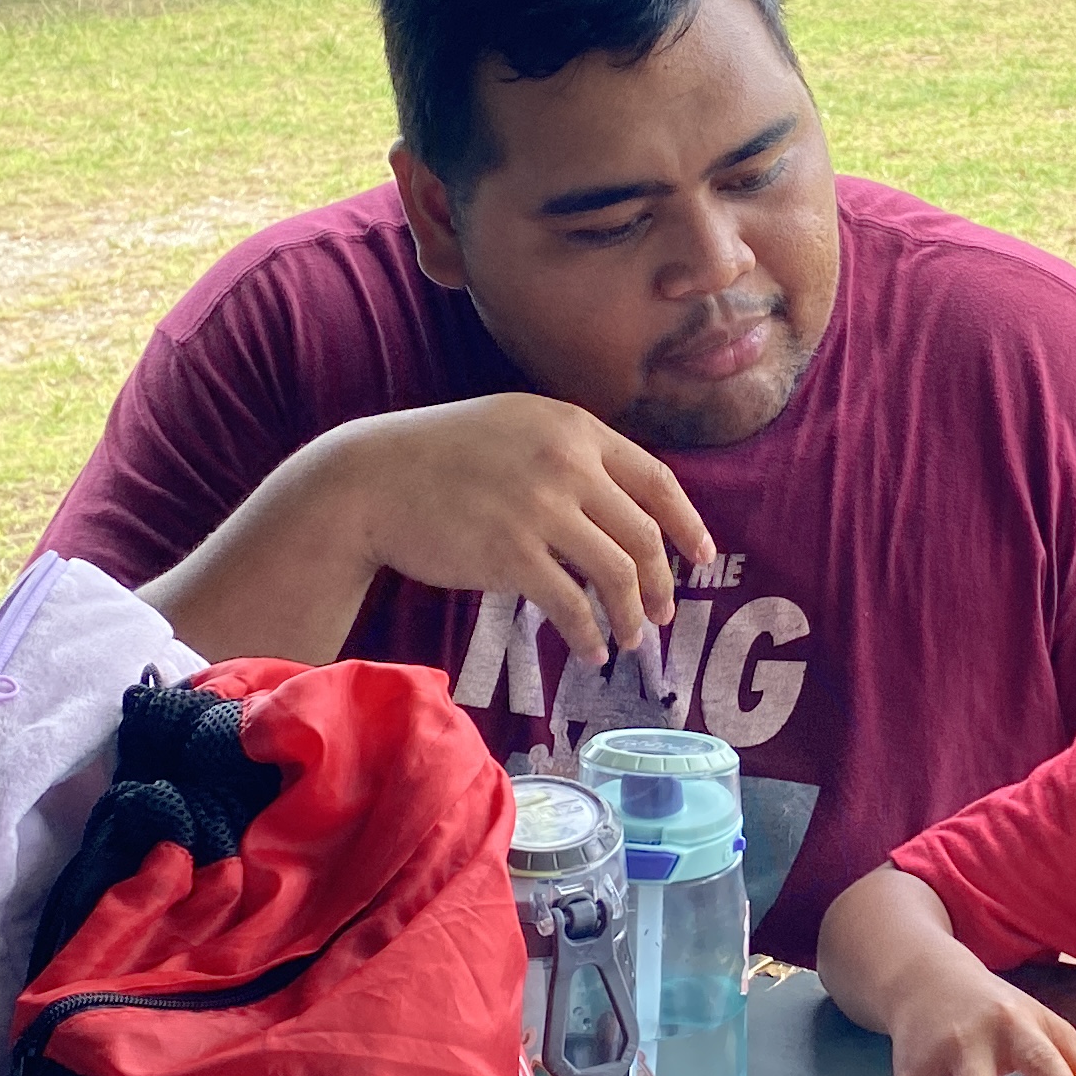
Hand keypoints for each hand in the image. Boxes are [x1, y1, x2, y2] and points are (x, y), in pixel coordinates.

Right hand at [309, 394, 713, 669]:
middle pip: (643, 533)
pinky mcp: (510, 554)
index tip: (702, 555)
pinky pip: (571, 604)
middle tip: (665, 612)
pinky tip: (590, 649)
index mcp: (575, 428)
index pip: (657, 479)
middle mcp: (566, 463)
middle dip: (662, 582)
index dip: (687, 523)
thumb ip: (571, 454)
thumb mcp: (519, 426)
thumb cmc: (444, 456)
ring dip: (633, 614)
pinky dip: (589, 633)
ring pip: (617, 573)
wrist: (372, 478)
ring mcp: (540, 508)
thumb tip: (624, 507)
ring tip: (631, 639)